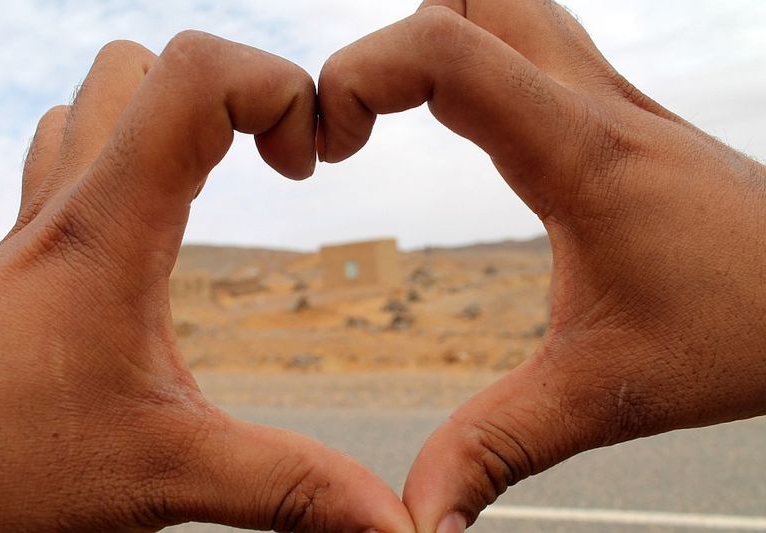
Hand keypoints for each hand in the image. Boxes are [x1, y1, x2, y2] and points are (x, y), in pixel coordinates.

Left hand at [0, 33, 413, 532]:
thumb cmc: (2, 482)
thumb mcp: (162, 477)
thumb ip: (286, 487)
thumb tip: (394, 523)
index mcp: (107, 234)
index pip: (193, 76)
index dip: (276, 87)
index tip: (307, 166)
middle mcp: (63, 211)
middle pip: (141, 68)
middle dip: (227, 94)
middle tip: (271, 164)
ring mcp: (31, 229)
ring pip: (93, 106)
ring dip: (166, 122)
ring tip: (218, 184)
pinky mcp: (20, 257)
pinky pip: (66, 159)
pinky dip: (123, 161)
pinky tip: (151, 230)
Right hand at [318, 1, 765, 530]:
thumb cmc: (742, 332)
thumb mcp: (602, 395)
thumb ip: (495, 448)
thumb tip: (417, 517)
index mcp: (576, 154)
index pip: (444, 48)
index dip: (357, 74)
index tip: (331, 147)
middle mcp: (592, 102)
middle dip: (388, 48)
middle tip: (356, 124)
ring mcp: (610, 97)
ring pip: (504, 4)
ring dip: (435, 38)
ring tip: (396, 112)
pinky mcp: (618, 111)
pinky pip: (533, 42)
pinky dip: (477, 56)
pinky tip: (468, 120)